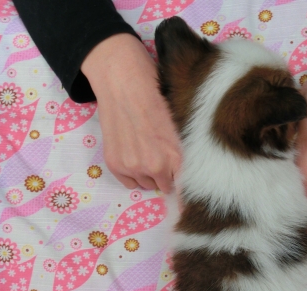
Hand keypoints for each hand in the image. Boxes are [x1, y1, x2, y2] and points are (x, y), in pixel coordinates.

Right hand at [82, 34, 181, 192]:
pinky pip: (129, 182)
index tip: (187, 196)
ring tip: (146, 148)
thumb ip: (187, 150)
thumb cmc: (157, 94)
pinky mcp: (115, 164)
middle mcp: (156, 166)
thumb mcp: (182, 123)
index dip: (186, 192)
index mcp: (177, 155)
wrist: (123, 79)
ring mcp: (133, 166)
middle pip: (166, 187)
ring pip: (147, 184)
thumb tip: (191, 171)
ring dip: (149, 174)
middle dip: (167, 175)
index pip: (185, 190)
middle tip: (162, 153)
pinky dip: (132, 173)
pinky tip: (133, 151)